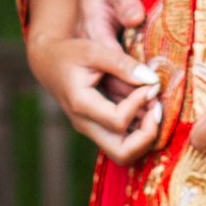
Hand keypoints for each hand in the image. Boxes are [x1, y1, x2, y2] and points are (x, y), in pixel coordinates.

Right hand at [24, 0, 164, 163]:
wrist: (48, 63)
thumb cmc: (70, 54)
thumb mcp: (94, 51)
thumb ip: (122, 64)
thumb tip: (152, 80)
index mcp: (81, 105)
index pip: (117, 121)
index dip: (139, 104)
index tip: (148, 84)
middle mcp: (85, 124)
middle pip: (122, 154)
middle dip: (148, 136)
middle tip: (157, 109)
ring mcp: (92, 130)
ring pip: (125, 154)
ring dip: (146, 135)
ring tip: (153, 106)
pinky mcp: (98, 129)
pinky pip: (123, 142)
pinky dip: (140, 131)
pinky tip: (146, 107)